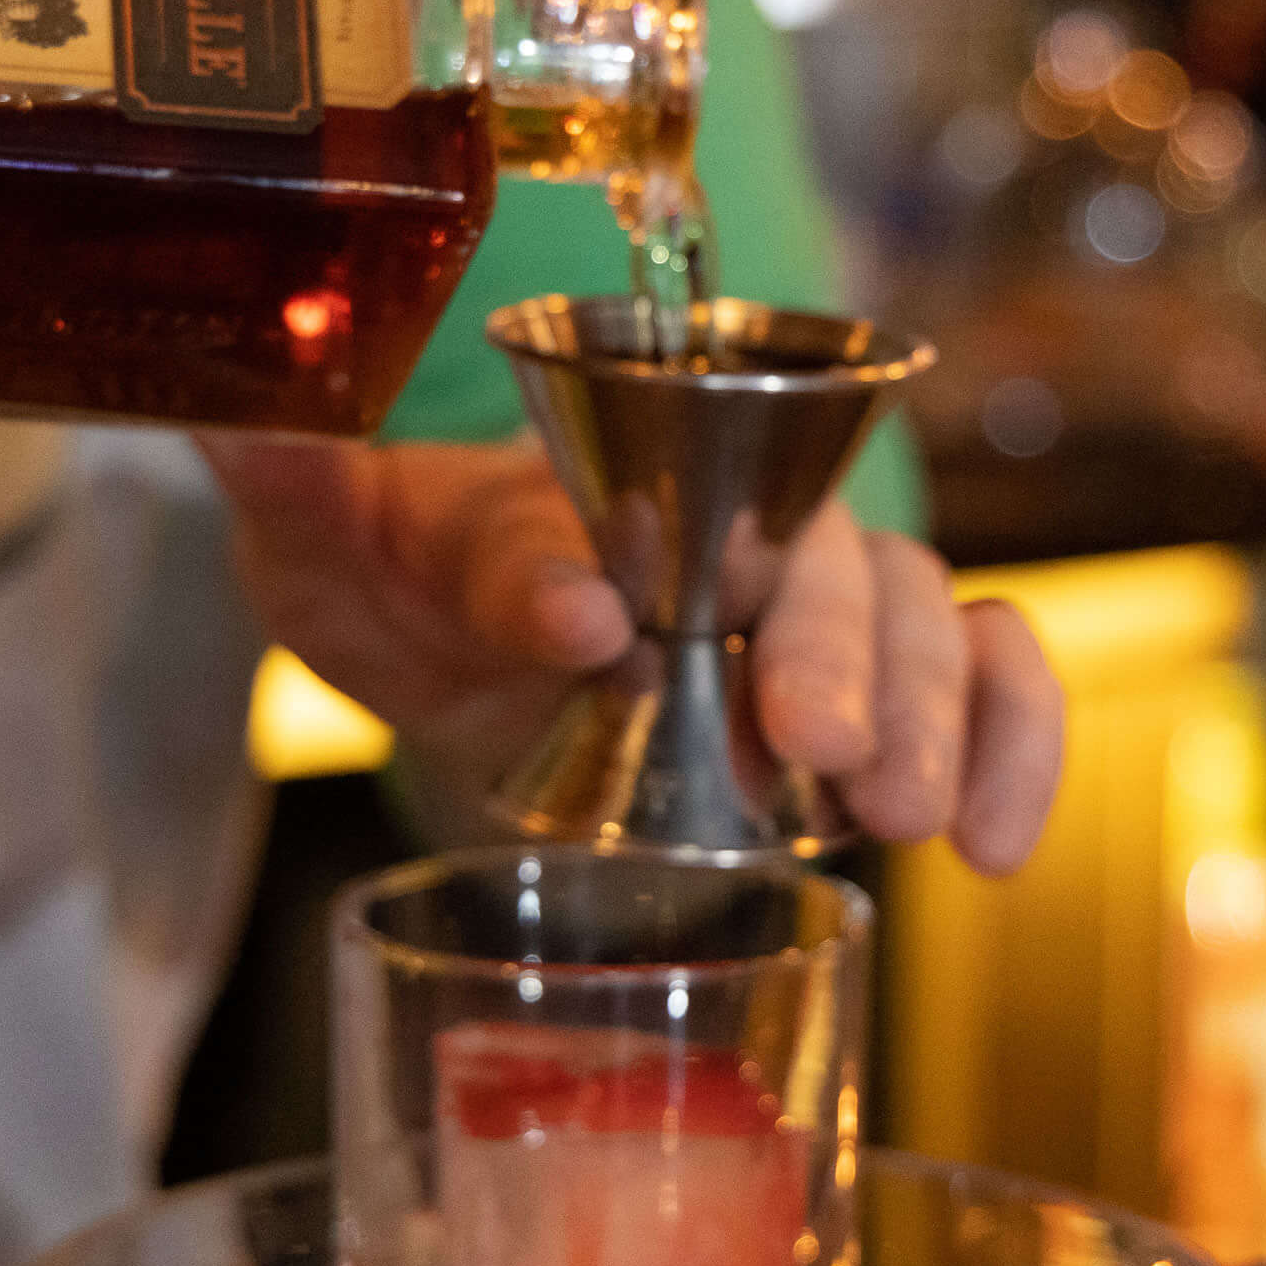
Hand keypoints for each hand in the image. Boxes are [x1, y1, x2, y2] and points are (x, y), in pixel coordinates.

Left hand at [202, 435, 1063, 875]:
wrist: (463, 630)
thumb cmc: (408, 570)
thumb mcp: (333, 547)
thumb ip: (295, 484)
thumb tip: (247, 423)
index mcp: (586, 476)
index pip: (608, 490)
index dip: (593, 562)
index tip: (586, 628)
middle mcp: (721, 523)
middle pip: (810, 546)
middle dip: (824, 646)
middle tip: (807, 744)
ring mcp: (807, 601)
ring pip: (916, 607)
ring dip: (933, 705)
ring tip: (905, 812)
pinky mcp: (871, 682)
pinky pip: (987, 676)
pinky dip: (1017, 739)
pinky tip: (999, 843)